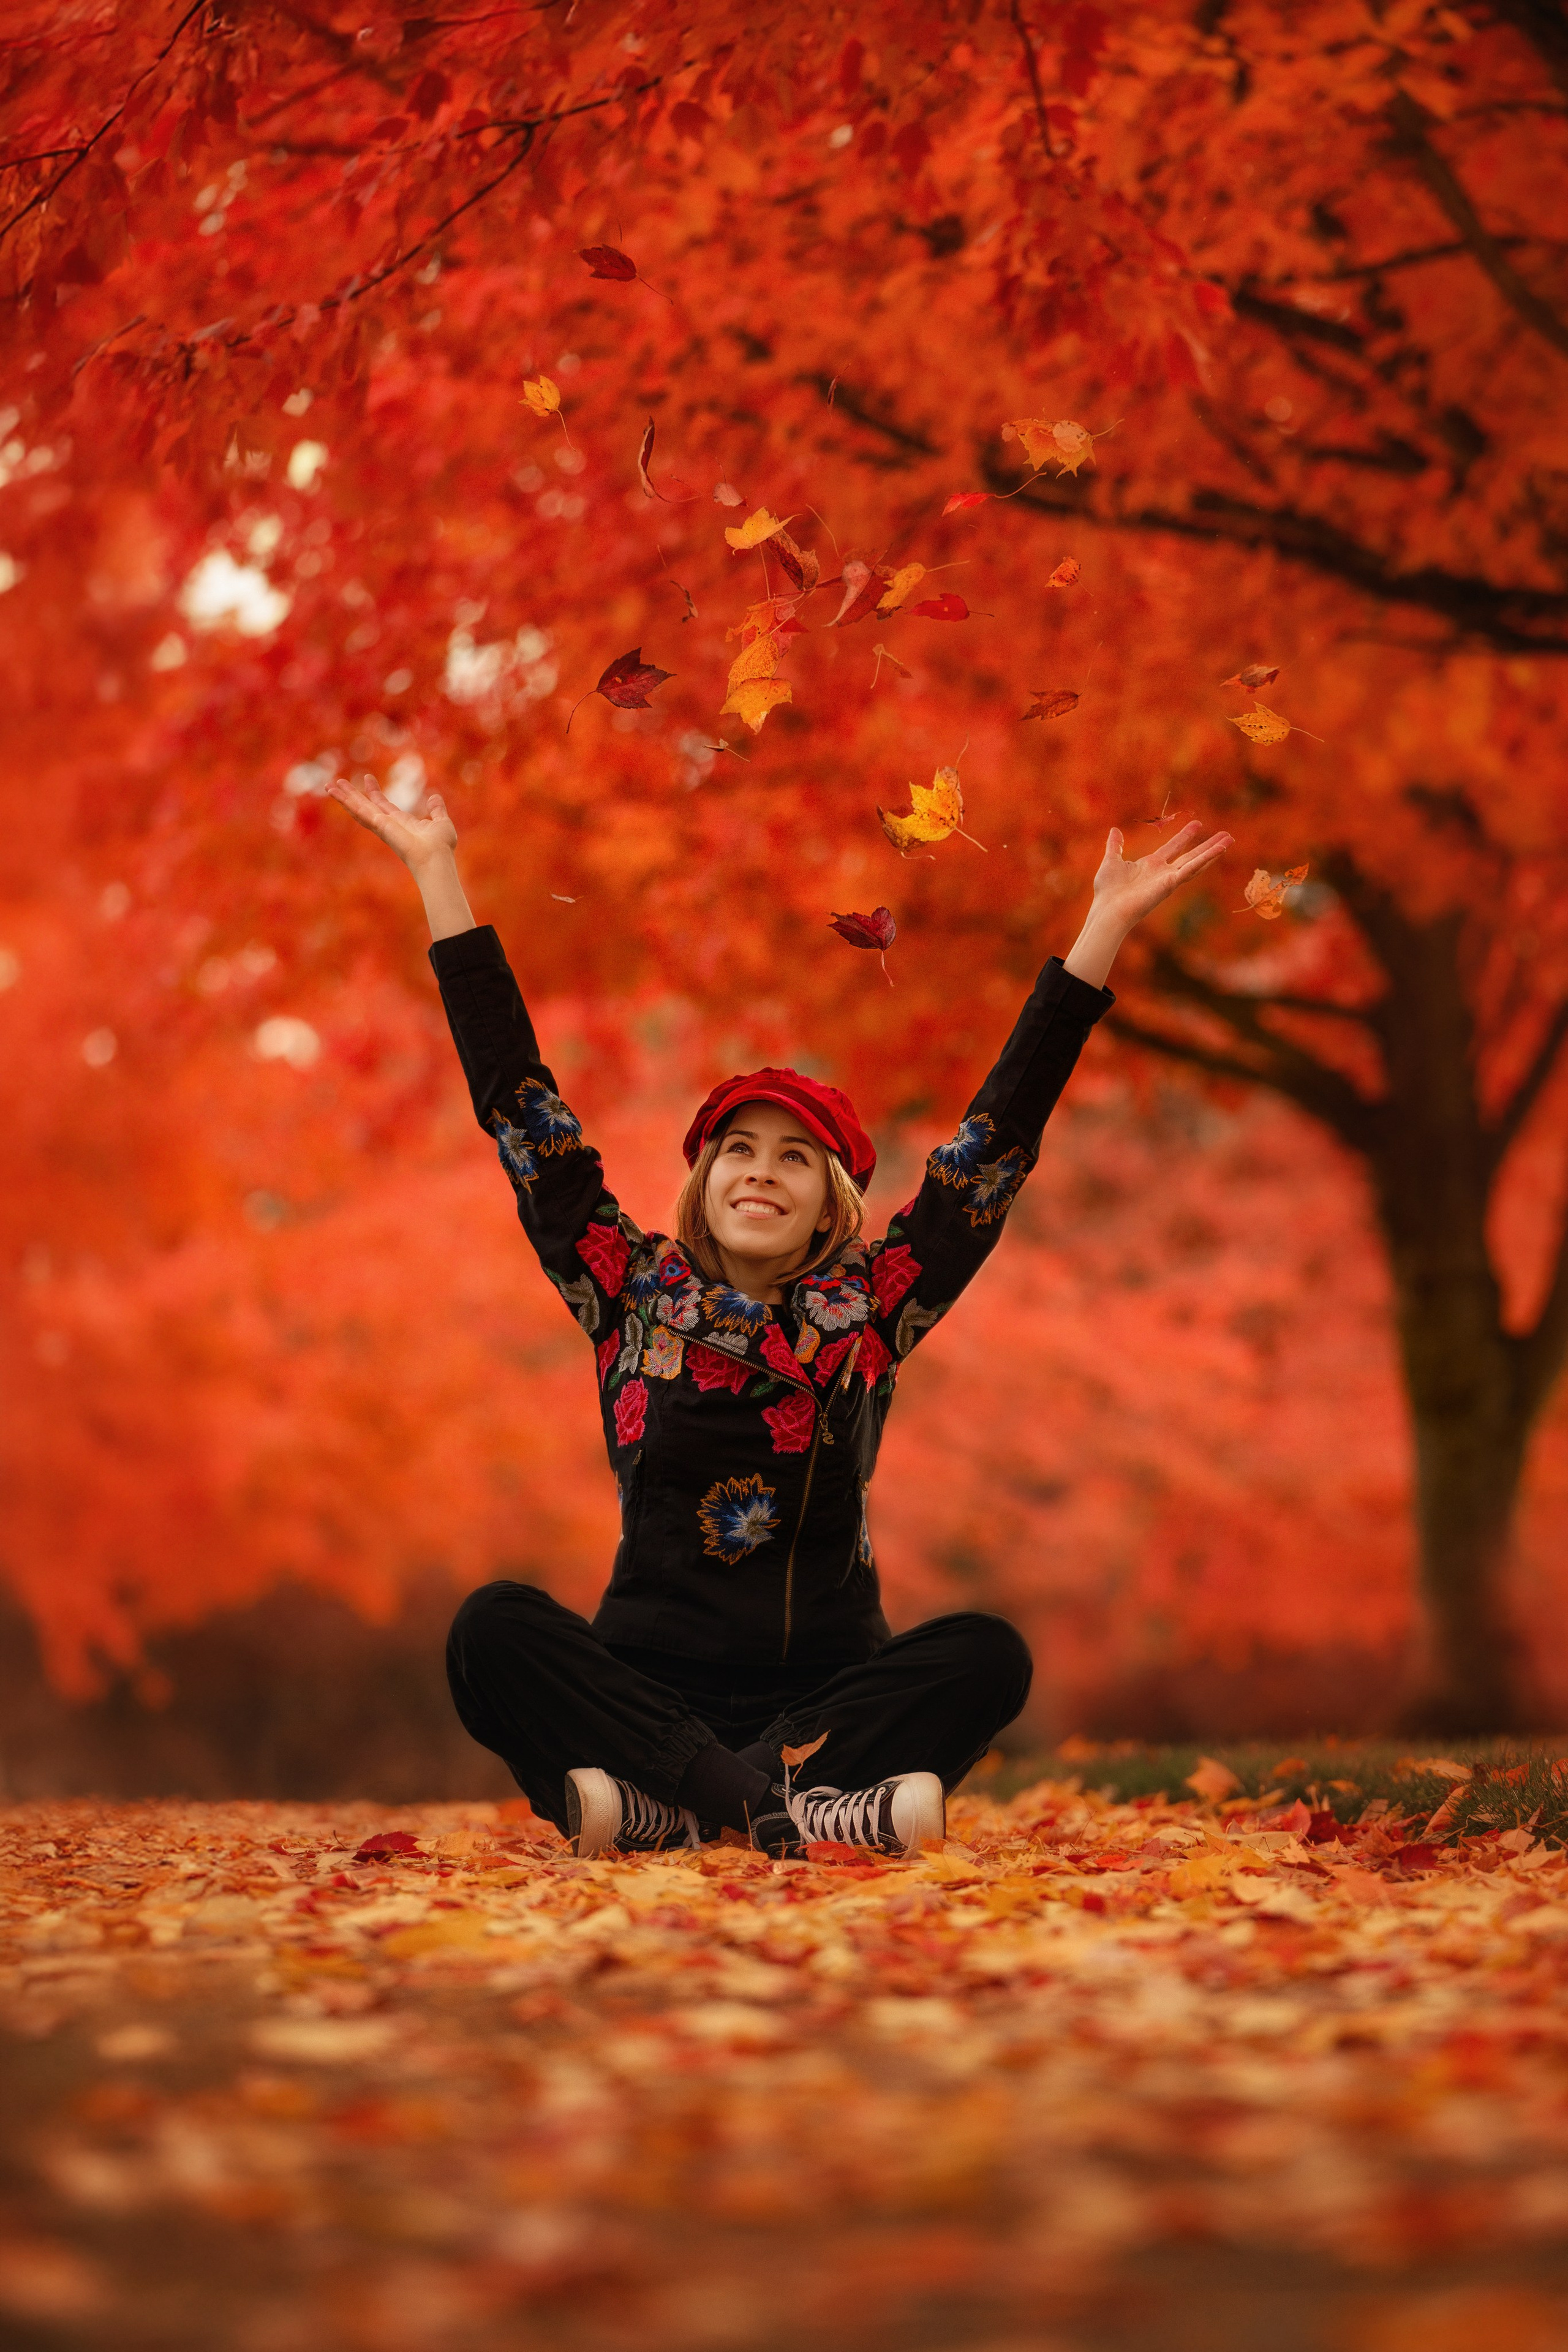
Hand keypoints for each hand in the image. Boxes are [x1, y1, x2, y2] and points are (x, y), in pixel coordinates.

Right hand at [325, 773, 475, 941]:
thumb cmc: (441, 847)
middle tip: (337, 783)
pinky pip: (360, 811)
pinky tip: (335, 793)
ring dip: (343, 797)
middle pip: (365, 806)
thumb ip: (436, 810)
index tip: (368, 778)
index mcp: (401, 823)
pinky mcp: (379, 826)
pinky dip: (347, 801)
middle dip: (352, 795)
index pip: (383, 805)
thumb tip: (434, 797)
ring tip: (328, 786)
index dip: (374, 792)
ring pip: (358, 808)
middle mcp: (388, 825)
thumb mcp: (441, 822)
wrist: (436, 859)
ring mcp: (381, 826)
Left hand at [1063, 820, 1232, 989]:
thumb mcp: (1111, 860)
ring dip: (1213, 851)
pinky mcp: (1171, 884)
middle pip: (1191, 855)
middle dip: (1208, 845)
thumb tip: (1115, 830)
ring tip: (1229, 840)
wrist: (1107, 909)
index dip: (1185, 836)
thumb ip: (1115, 846)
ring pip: (1196, 862)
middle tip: (1225, 835)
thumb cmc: (1108, 891)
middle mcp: (1164, 873)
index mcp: (1151, 866)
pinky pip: (1190, 870)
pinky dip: (1205, 860)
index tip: (1198, 824)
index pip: (1173, 848)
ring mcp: (1169, 879)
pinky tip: (1218, 851)